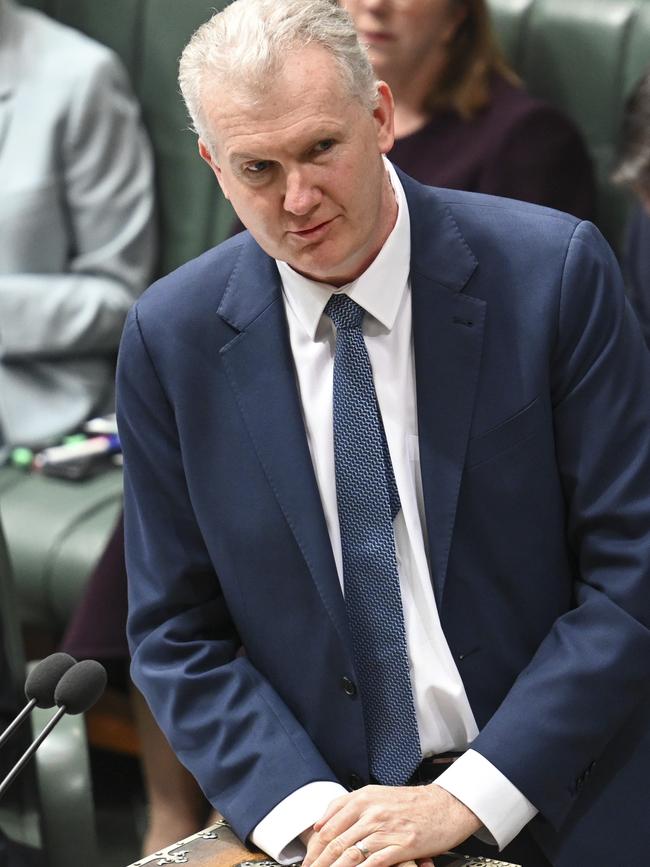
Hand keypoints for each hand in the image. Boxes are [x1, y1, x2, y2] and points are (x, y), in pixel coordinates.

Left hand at [301, 784, 480, 866]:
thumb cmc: (412, 803)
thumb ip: (348, 806)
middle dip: (318, 862)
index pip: (328, 825)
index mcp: (363, 798)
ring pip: (350, 853)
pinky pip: (374, 862)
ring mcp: (386, 828)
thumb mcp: (377, 794)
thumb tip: (320, 823)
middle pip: (335, 841)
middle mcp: (371, 811)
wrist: (446, 805)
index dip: (313, 847)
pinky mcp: (402, 844)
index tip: (306, 862)